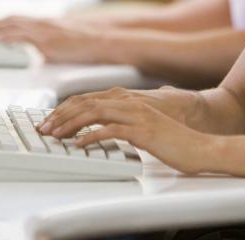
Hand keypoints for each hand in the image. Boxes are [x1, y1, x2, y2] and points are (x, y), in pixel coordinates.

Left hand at [0, 16, 105, 63]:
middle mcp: (42, 23)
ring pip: (15, 24)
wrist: (100, 41)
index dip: (0, 24)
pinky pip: (23, 34)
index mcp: (43, 24)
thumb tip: (38, 59)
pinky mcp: (48, 38)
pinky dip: (9, 35)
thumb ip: (45, 50)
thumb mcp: (60, 46)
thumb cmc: (82, 45)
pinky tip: (0, 38)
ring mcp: (45, 29)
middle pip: (12, 20)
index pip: (16, 20)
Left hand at [39, 94, 217, 174]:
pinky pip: (111, 130)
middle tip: (44, 128)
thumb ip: (123, 123)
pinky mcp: (142, 131)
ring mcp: (136, 115)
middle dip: (61, 115)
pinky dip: (91, 137)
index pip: (87, 99)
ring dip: (70, 124)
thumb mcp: (142, 127)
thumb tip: (101, 128)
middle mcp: (129, 103)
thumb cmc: (173, 140)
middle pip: (86, 103)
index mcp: (127, 100)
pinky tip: (79, 145)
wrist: (200, 146)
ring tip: (56, 135)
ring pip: (94, 113)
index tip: (50, 120)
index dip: (65, 108)